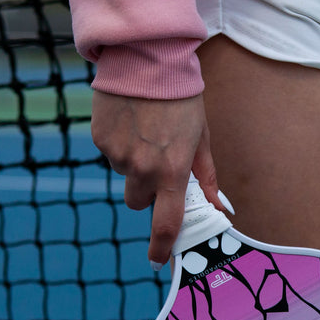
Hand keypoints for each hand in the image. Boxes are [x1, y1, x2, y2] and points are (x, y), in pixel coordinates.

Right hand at [90, 91, 222, 267]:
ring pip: (124, 175)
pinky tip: (130, 120)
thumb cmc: (183, 96)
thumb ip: (206, 176)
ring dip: (133, 163)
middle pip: (138, 201)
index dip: (161, 248)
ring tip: (145, 130)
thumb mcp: (202, 137)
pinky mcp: (100, 139)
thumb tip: (220, 207)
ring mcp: (117, 155)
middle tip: (157, 161)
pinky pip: (110, 153)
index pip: (165, 223)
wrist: (147, 57)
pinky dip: (119, 144)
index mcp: (172, 171)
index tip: (157, 261)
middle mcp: (141, 169)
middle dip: (147, 189)